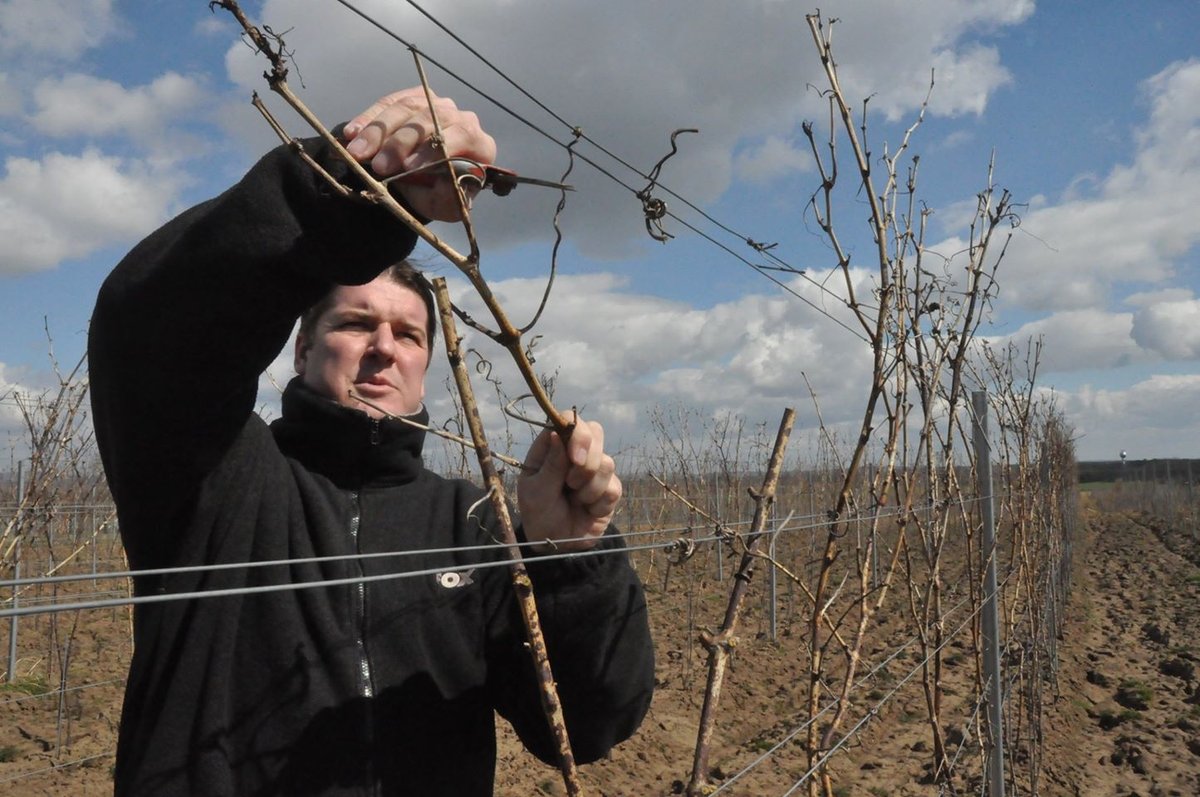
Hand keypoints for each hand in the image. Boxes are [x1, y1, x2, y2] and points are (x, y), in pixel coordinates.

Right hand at [341, 88, 497, 221]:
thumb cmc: (437, 194)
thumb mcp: (446, 205)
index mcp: (479, 144)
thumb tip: (450, 184)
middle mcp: (460, 118)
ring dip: (378, 132)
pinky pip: (388, 103)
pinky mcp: (411, 99)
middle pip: (430, 119)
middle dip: (400, 143)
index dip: (435, 149)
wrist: (419, 182)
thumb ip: (451, 198)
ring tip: (357, 153)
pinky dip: (368, 119)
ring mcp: (435, 103)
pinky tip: (352, 134)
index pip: (463, 135)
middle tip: (378, 166)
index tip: (408, 167)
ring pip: (405, 109)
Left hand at [518, 415, 621, 552]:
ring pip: (607, 462)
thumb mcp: (536, 493)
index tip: (575, 457)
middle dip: (587, 460)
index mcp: (552, 447)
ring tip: (575, 500)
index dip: (577, 433)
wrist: (557, 545)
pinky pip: (614, 487)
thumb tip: (557, 434)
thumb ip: (550, 465)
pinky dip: (598, 502)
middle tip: (571, 483)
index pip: (568, 420)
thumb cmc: (539, 515)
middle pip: (595, 432)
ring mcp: (594, 469)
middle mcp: (575, 453)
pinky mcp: (609, 488)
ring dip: (589, 488)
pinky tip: (587, 510)